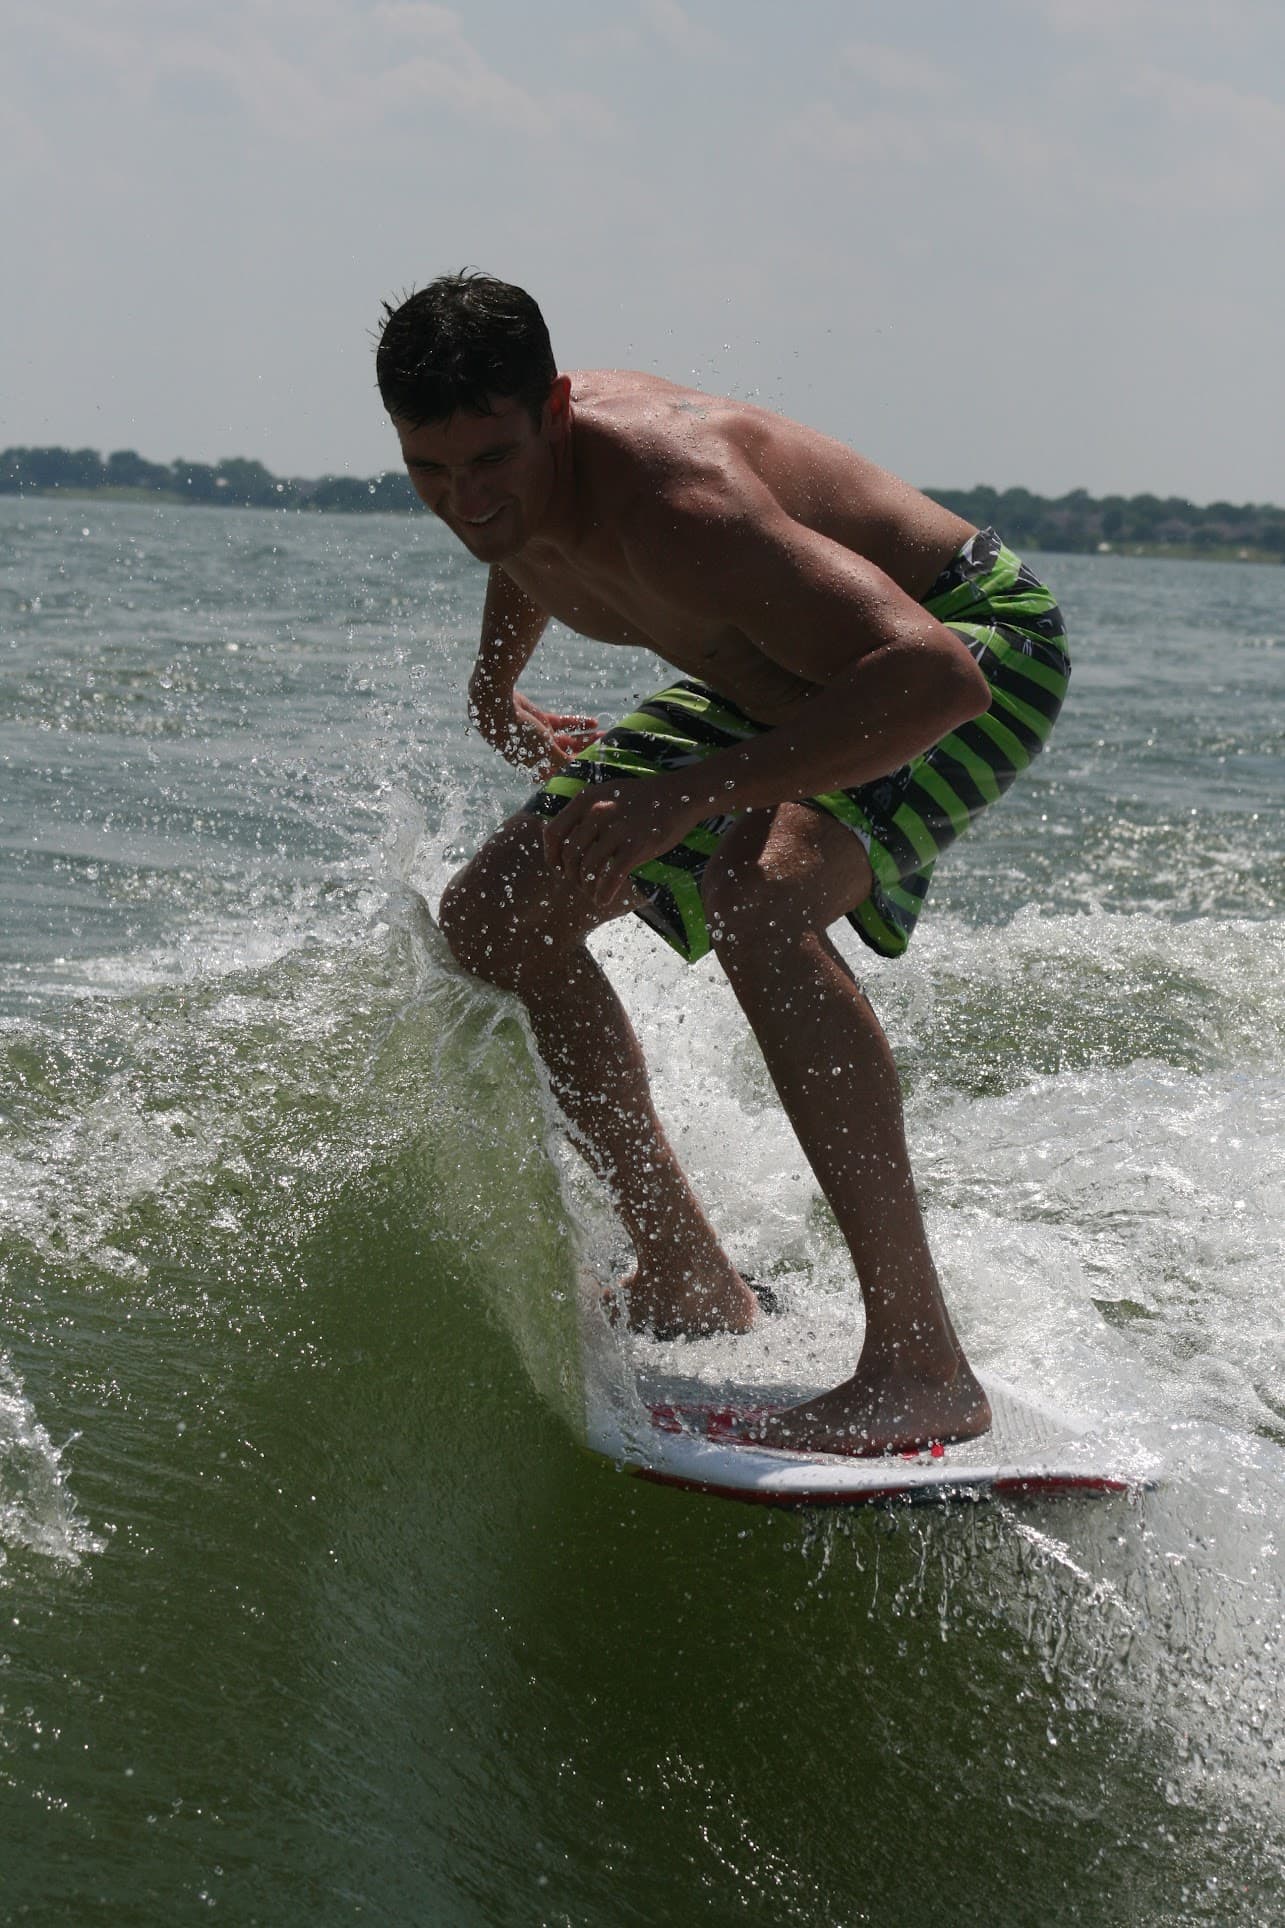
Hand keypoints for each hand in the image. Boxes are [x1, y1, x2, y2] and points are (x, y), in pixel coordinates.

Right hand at [469, 687, 600, 778]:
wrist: (497, 707)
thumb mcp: (547, 752)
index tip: (600, 771)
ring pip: (569, 741)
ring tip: (606, 735)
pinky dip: (578, 723)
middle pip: (570, 758)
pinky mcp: (542, 721)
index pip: (565, 776)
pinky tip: (594, 722)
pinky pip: (564, 724)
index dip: (581, 773)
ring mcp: (541, 738)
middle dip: (588, 754)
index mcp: (538, 769)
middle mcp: (540, 756)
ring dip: (587, 738)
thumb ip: (566, 763)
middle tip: (608, 750)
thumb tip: (584, 774)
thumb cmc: (519, 735)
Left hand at [542, 779, 698, 908]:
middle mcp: (598, 812)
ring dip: (587, 887)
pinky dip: (603, 893)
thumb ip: (584, 811)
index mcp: (586, 799)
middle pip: (570, 855)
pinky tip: (603, 900)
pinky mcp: (636, 846)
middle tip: (579, 884)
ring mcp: (617, 829)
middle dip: (571, 875)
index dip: (551, 856)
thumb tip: (560, 838)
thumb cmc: (641, 798)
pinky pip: (611, 877)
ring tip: (592, 893)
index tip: (558, 868)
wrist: (679, 795)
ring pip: (588, 868)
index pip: (553, 833)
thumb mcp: (606, 793)